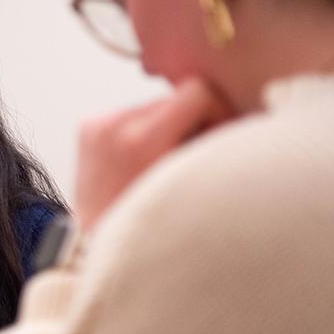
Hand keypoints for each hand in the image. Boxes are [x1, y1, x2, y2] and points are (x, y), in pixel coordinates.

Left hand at [75, 78, 235, 230]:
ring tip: (164, 165)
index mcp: (141, 139)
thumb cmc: (152, 227)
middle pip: (175, 100)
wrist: (97, 242)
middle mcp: (115, 125)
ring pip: (154, 108)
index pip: (197, 91)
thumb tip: (245, 116)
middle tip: (193, 158)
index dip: (218, 111)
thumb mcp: (193, 187)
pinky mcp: (88, 126)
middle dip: (192, 124)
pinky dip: (143, 132)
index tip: (218, 138)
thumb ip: (215, 148)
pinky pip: (131, 116)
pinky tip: (141, 162)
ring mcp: (98, 124)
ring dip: (167, 128)